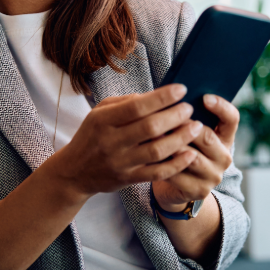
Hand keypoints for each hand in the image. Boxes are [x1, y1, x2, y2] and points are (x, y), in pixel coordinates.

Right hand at [49, 84, 203, 198]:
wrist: (73, 172)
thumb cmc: (92, 136)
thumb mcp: (99, 113)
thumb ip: (125, 102)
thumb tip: (154, 96)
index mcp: (103, 120)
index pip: (136, 106)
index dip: (161, 97)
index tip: (181, 89)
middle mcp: (111, 141)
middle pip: (150, 127)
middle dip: (175, 116)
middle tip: (190, 109)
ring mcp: (120, 162)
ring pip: (156, 150)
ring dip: (180, 138)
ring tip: (196, 127)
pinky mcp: (128, 179)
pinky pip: (156, 172)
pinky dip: (176, 164)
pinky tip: (190, 154)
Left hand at [152, 94, 238, 210]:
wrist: (177, 188)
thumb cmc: (181, 151)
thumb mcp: (189, 134)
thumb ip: (188, 118)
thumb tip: (174, 94)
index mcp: (225, 139)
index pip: (232, 118)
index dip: (221, 106)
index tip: (205, 97)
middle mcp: (224, 157)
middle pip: (208, 137)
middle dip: (185, 125)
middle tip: (166, 116)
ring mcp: (213, 176)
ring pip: (191, 157)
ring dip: (172, 145)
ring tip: (154, 134)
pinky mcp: (199, 191)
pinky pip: (179, 174)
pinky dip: (163, 164)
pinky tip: (149, 155)